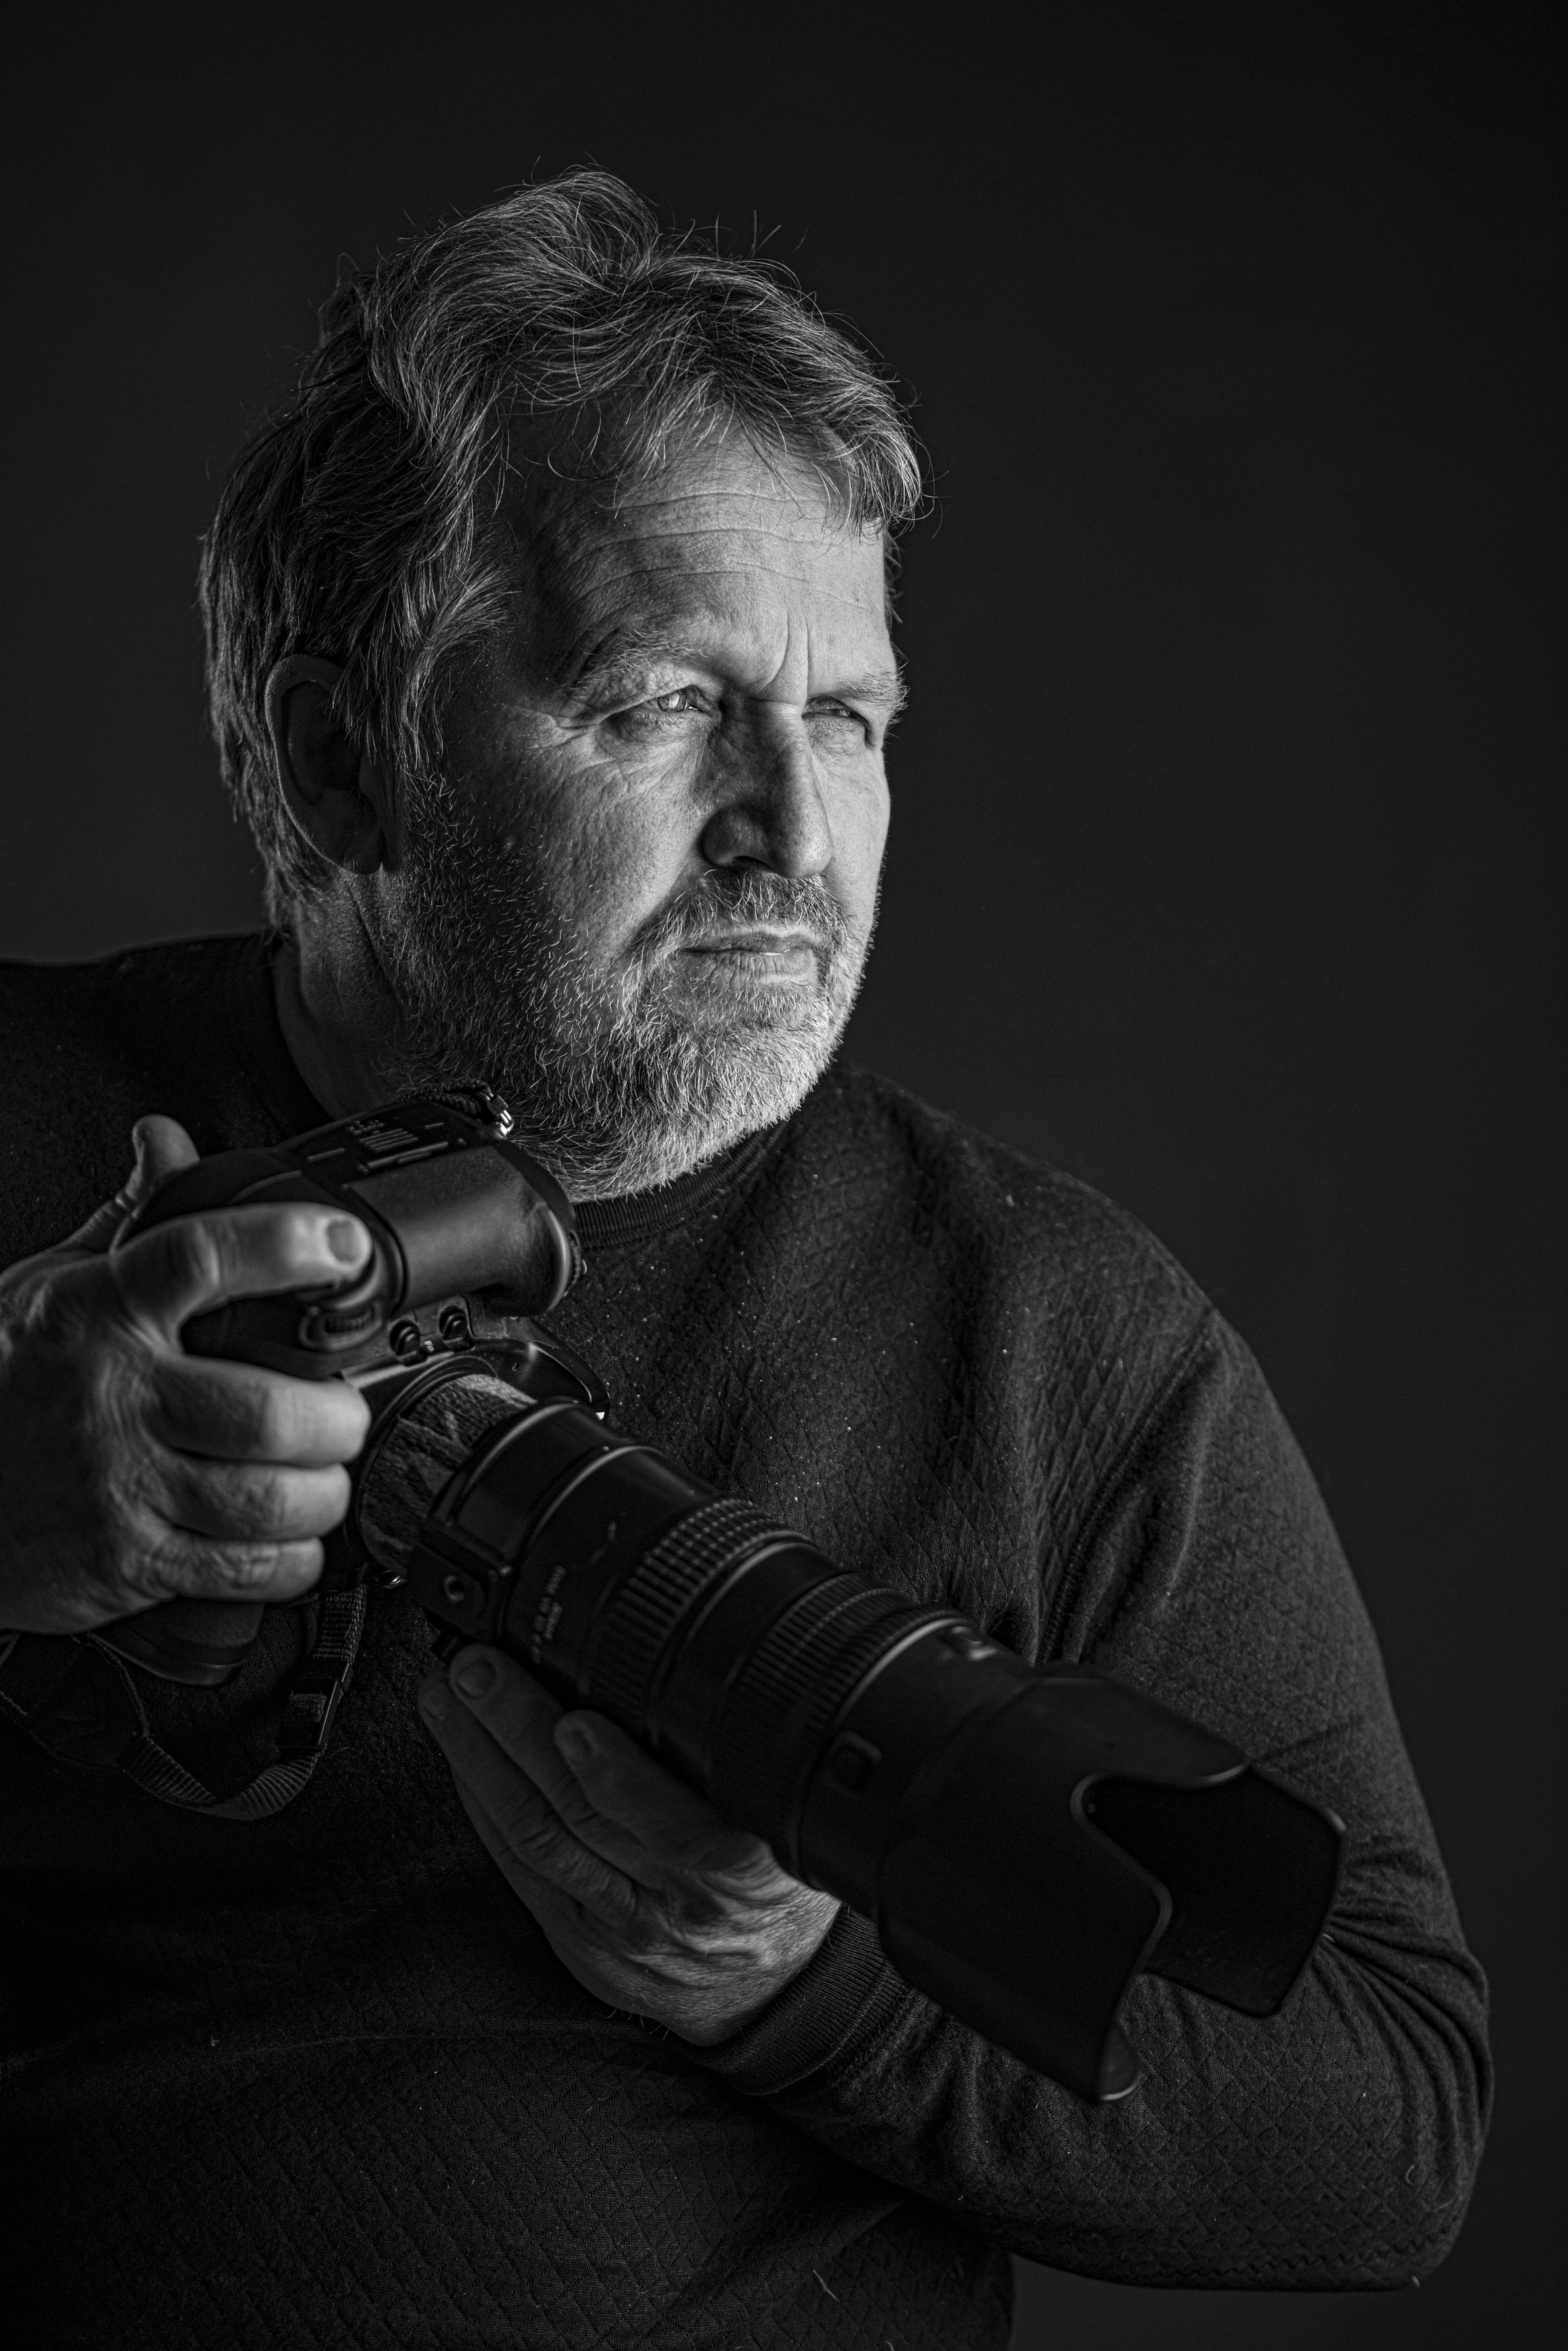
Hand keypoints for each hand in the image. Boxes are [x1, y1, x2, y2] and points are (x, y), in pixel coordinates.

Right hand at [0, 1115, 371, 1635]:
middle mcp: (112, 1398)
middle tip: (341, 1410)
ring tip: (323, 1473)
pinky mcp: (127, 1562)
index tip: (343, 1245)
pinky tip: (293, 1537)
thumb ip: (127, 1218)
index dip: (284, 1246)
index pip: (199, 1258)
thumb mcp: (48, 1287)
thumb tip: (168, 1142)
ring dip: (323, 1490)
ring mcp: (119, 1486)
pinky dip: (293, 1557)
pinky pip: (244, 1567)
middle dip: (335, 1415)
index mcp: (97, 1312)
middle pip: (264, 1408)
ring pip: (266, 1498)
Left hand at [419, 1645, 839, 2044]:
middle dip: (518, 1731)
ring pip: (537, 1838)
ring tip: (448, 1697)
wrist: (764, 1990)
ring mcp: (618, 1927)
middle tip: (478, 1669)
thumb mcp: (797, 1819)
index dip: (621, 1777)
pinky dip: (482, 1807)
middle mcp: (675, 1903)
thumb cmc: (782, 1881)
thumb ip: (758, 1755)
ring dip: (480, 1759)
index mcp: (745, 1868)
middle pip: (581, 1814)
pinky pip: (519, 1870)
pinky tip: (461, 1756)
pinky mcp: (577, 1943)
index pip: (679, 1825)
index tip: (575, 1723)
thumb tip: (725, 1653)